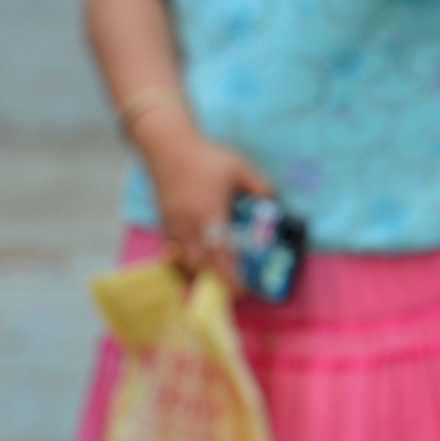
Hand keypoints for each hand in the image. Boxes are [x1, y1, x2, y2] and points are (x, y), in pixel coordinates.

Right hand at [137, 115, 273, 288]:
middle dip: (217, 283)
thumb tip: (274, 205)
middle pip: (201, 267)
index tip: (244, 291)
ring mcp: (173, 228)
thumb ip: (261, 188)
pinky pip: (173, 255)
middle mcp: (189, 227)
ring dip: (201, 276)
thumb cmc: (207, 158)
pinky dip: (185, 265)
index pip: (221, 256)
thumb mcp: (241, 168)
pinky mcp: (164, 225)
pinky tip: (199, 266)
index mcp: (210, 215)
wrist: (169, 149)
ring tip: (219, 280)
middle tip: (236, 290)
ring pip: (185, 264)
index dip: (232, 277)